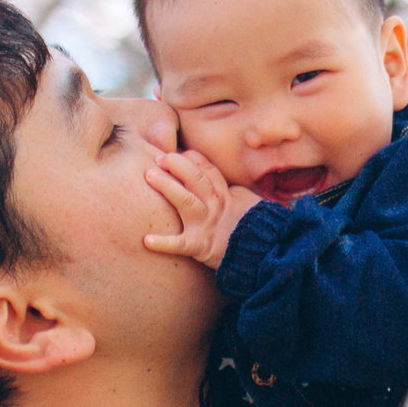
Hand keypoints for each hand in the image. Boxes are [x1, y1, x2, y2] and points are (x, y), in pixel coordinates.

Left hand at [144, 149, 261, 267]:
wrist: (260, 252)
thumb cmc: (248, 227)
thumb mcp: (242, 201)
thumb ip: (226, 187)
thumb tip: (209, 172)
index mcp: (223, 194)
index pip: (206, 169)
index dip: (189, 158)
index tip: (173, 153)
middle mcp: (214, 206)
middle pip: (196, 179)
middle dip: (176, 165)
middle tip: (158, 158)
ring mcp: (206, 225)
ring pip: (186, 201)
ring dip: (168, 187)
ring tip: (149, 176)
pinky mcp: (200, 246)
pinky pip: (181, 245)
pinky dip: (164, 243)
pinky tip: (147, 241)